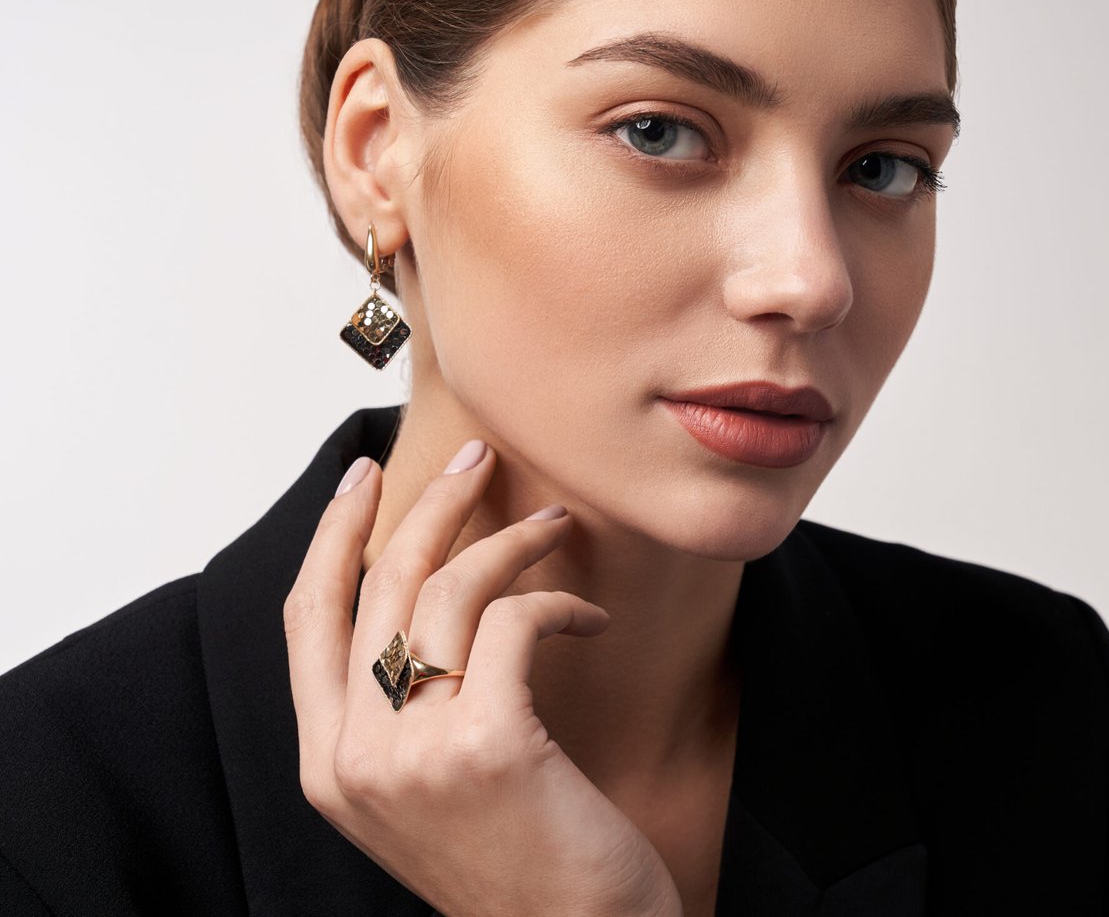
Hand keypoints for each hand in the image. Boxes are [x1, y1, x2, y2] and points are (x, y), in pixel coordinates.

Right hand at [283, 440, 683, 916]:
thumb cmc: (519, 863)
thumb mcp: (428, 791)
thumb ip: (403, 713)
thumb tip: (426, 599)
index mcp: (327, 767)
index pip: (306, 620)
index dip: (332, 537)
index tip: (364, 477)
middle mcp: (354, 758)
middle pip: (378, 585)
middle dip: (431, 502)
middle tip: (478, 456)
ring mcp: (414, 753)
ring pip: (447, 589)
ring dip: (510, 537)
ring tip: (555, 524)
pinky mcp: (487, 743)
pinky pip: (518, 622)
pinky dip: (560, 600)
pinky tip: (592, 617)